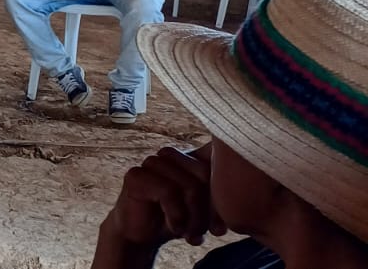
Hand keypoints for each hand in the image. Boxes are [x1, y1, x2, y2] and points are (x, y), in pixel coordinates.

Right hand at [100, 146, 224, 251]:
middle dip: (212, 209)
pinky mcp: (135, 175)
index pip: (216, 153)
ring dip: (195, 217)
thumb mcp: (206, 207)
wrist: (141, 235)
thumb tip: (252, 192)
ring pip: (189, 185)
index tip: (226, 218)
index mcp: (189, 155)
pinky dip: (176, 216)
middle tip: (213, 232)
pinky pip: (168, 192)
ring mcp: (152, 163)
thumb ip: (223, 193)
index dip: (226, 182)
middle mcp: (171, 154)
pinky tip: (176, 228)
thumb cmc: (178, 218)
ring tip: (193, 234)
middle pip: (206, 174)